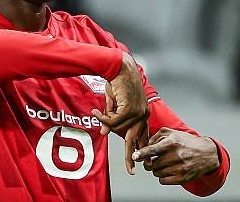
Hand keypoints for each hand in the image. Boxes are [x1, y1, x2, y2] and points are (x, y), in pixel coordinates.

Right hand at [92, 52, 148, 173]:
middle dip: (132, 157)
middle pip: (136, 141)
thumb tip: (105, 134)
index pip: (143, 135)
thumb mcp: (114, 104)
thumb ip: (112, 119)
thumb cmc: (117, 82)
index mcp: (143, 114)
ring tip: (96, 113)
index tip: (140, 161)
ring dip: (106, 122)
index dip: (140, 148)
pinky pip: (113, 122)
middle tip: (132, 171)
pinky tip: (97, 111)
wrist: (118, 67)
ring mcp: (138, 112)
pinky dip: (103, 118)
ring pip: (119, 130)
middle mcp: (143, 115)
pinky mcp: (129, 109)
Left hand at [132, 127, 219, 184]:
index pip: (153, 149)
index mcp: (172, 143)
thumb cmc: (186, 142)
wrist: (206, 154)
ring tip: (164, 163)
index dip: (142, 153)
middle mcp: (176, 155)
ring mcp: (180, 168)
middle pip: (152, 164)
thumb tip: (143, 146)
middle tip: (154, 159)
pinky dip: (162, 176)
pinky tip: (168, 170)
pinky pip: (163, 181)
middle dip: (149, 162)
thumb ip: (156, 137)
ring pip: (156, 173)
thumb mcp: (172, 133)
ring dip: (156, 169)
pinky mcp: (182, 178)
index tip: (134, 156)